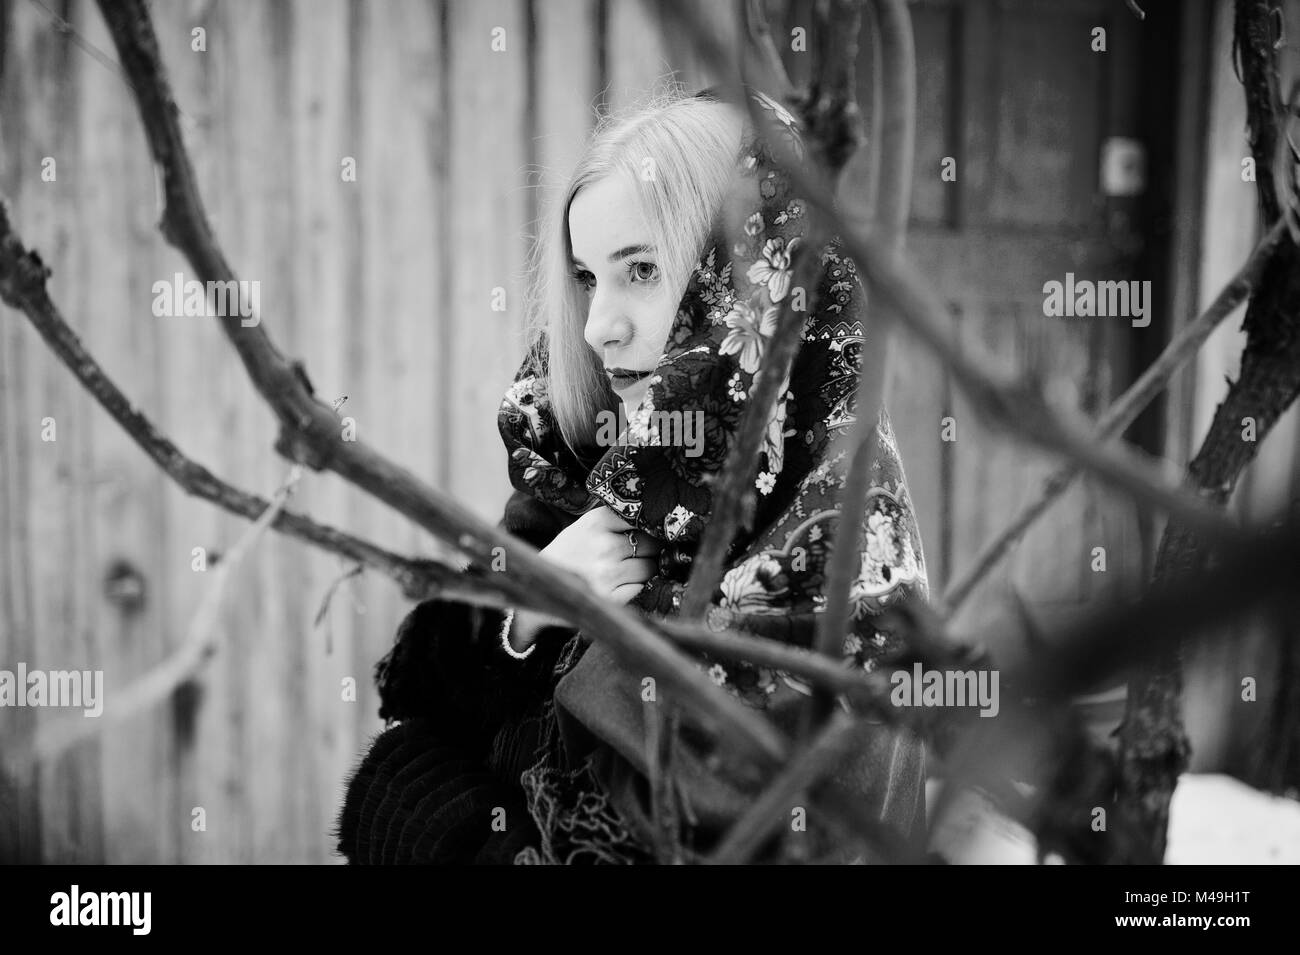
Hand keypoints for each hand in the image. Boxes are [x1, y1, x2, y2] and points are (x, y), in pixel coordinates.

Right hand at [538, 504, 661, 605]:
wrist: (540, 584)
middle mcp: (604, 547)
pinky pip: (641, 588)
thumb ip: (617, 520)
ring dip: (645, 569)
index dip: (647, 527)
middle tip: (636, 553)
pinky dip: (636, 586)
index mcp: (597, 523)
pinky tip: (621, 584)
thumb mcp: (586, 525)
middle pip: (651, 544)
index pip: (642, 519)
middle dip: (649, 549)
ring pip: (649, 567)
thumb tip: (658, 524)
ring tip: (625, 569)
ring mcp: (608, 574)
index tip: (645, 532)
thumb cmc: (569, 552)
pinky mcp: (611, 598)